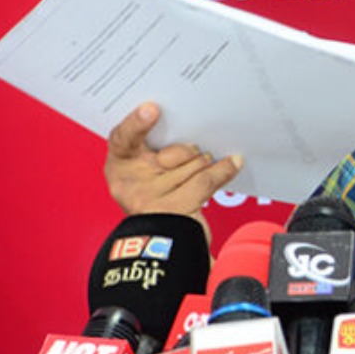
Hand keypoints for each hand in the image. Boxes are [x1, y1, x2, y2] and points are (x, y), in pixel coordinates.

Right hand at [104, 102, 242, 221]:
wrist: (162, 245)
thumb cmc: (161, 199)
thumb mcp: (155, 172)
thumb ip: (164, 147)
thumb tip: (193, 126)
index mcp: (121, 166)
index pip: (121, 139)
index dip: (135, 123)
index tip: (152, 109)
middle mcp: (130, 183)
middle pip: (168, 152)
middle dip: (187, 152)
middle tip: (194, 154)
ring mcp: (150, 199)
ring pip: (191, 164)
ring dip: (203, 164)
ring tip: (203, 167)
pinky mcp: (173, 211)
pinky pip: (205, 180)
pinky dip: (222, 170)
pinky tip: (233, 162)